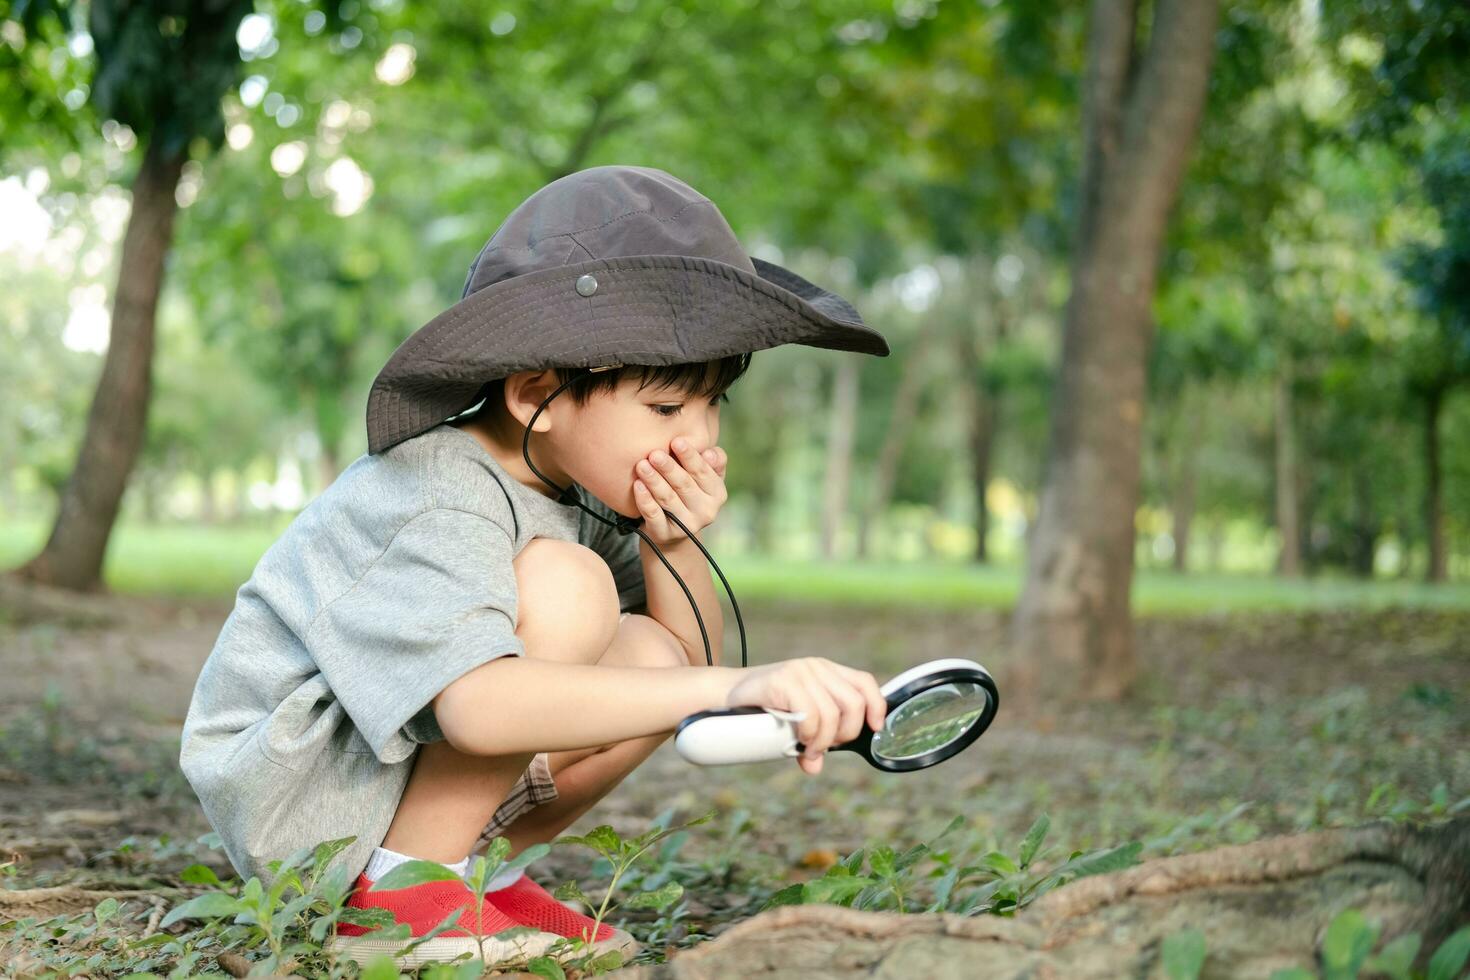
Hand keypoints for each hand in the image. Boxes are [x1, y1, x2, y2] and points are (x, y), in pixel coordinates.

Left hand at [632, 438, 728, 546]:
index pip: (703, 472)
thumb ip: (713, 461)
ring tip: (641, 465)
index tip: (676, 441)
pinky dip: (645, 500)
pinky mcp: (665, 534)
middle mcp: (706, 511)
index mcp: (717, 494)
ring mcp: (686, 525)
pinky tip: (637, 486)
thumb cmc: (689, 492)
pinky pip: (653, 516)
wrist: (674, 529)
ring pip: (667, 499)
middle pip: (684, 485)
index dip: (690, 456)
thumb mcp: (705, 477)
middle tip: (654, 453)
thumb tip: (710, 453)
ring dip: (654, 481)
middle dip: (668, 468)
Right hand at [722, 658, 886, 775]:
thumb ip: (812, 739)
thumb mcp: (795, 721)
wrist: (726, 694)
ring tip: (808, 751)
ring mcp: (800, 672)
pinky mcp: (783, 680)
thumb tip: (815, 768)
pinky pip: (810, 714)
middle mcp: (817, 667)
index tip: (874, 729)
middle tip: (825, 748)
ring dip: (823, 741)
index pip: (864, 682)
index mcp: (826, 671)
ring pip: (832, 713)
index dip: (876, 706)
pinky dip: (809, 735)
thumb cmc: (763, 709)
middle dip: (845, 734)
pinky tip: (800, 742)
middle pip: (854, 703)